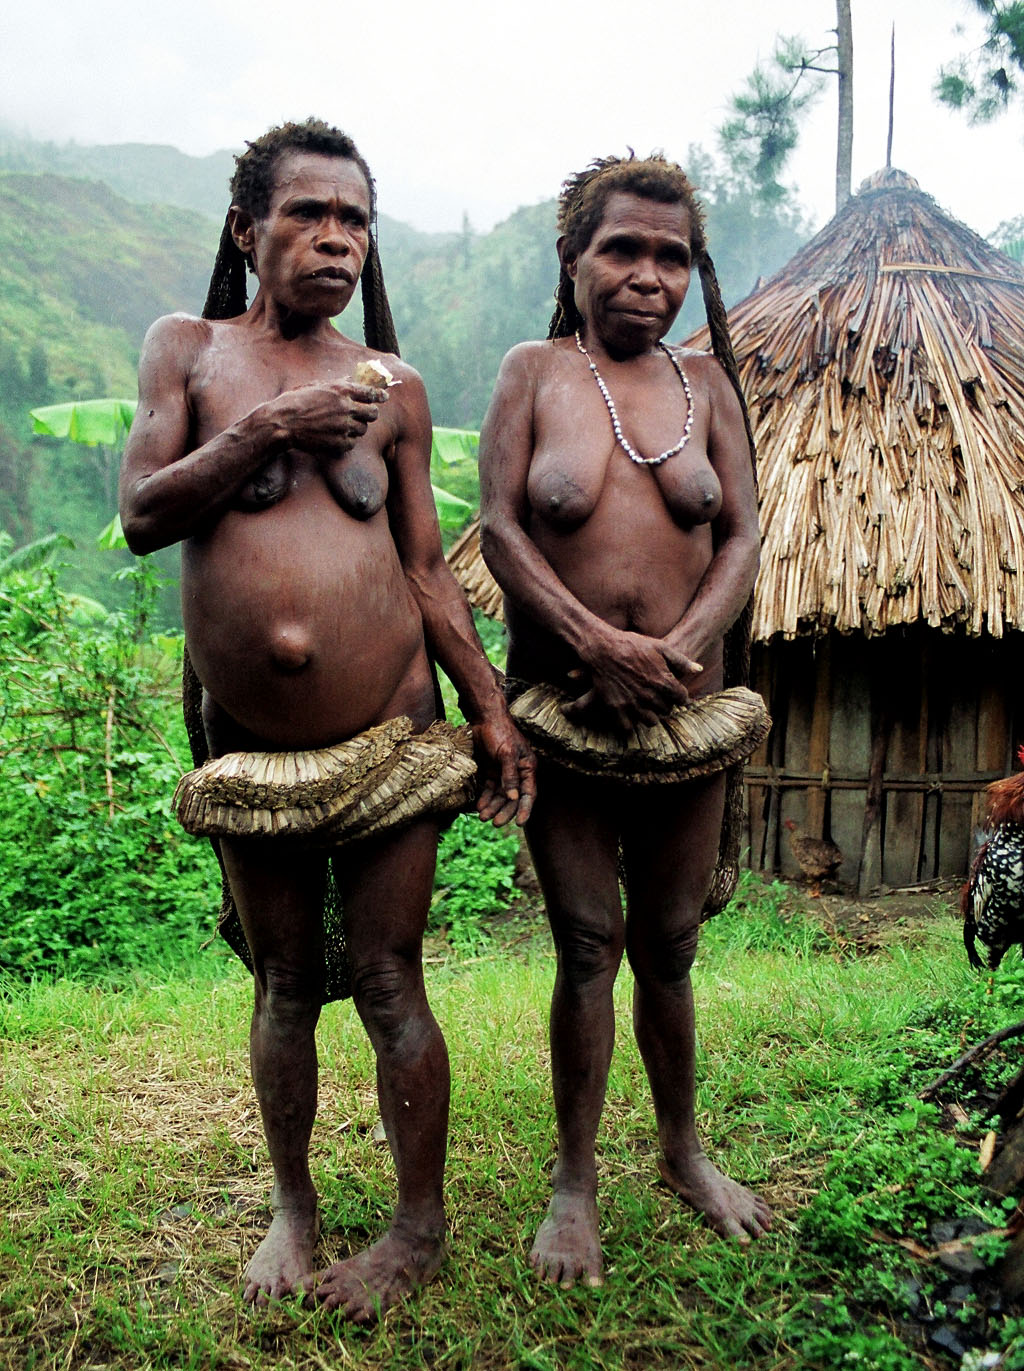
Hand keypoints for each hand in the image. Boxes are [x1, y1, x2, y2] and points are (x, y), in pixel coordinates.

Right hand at [266, 379, 387, 458]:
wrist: (282, 423)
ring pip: (363, 429)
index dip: (379, 395)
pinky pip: (352, 443)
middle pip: (373, 413)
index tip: (384, 397)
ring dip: (356, 428)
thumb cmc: (295, 401)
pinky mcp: (339, 442)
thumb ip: (336, 384)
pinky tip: (335, 437)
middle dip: (370, 413)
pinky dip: (346, 441)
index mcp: (341, 390)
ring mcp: (343, 426)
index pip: (370, 393)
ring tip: (342, 426)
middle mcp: (345, 407)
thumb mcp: (316, 386)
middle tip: (365, 415)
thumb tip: (350, 380)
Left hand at [473, 716, 536, 826]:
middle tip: (495, 823)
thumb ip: (510, 776)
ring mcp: (504, 773)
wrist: (484, 718)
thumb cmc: (500, 732)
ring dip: (493, 807)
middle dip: (505, 811)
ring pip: (500, 796)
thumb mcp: (507, 753)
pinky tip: (479, 806)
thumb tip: (513, 797)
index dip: (525, 809)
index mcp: (527, 768)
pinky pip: (490, 789)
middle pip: (513, 798)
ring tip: (483, 817)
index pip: (529, 793)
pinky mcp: (492, 771)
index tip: (519, 823)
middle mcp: (517, 773)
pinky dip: (485, 798)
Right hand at [567, 628, 701, 730]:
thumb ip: (681, 661)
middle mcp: (650, 696)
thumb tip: (698, 670)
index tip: (674, 691)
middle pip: (667, 711)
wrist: (603, 648)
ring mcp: (633, 704)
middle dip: (665, 704)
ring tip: (646, 705)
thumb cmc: (633, 645)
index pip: (682, 699)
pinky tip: (631, 712)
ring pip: (651, 722)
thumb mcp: (660, 647)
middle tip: (659, 696)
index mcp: (663, 682)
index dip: (680, 695)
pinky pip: (628, 727)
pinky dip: (631, 722)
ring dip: (651, 715)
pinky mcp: (616, 708)